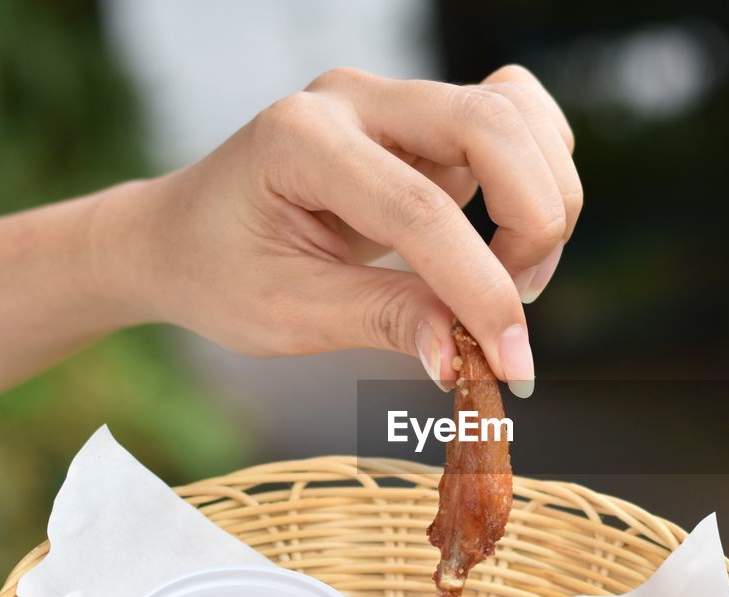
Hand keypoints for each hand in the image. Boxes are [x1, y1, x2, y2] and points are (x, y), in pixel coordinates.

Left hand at [103, 64, 580, 397]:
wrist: (183, 235)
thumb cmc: (221, 274)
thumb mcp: (289, 313)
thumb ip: (385, 322)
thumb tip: (467, 358)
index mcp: (302, 141)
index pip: (421, 210)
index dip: (482, 291)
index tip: (512, 364)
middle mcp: (355, 101)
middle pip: (492, 126)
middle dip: (533, 224)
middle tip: (516, 305)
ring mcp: (394, 100)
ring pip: (518, 114)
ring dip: (545, 199)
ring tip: (511, 276)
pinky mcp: (424, 118)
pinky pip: (517, 117)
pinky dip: (539, 172)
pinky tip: (508, 233)